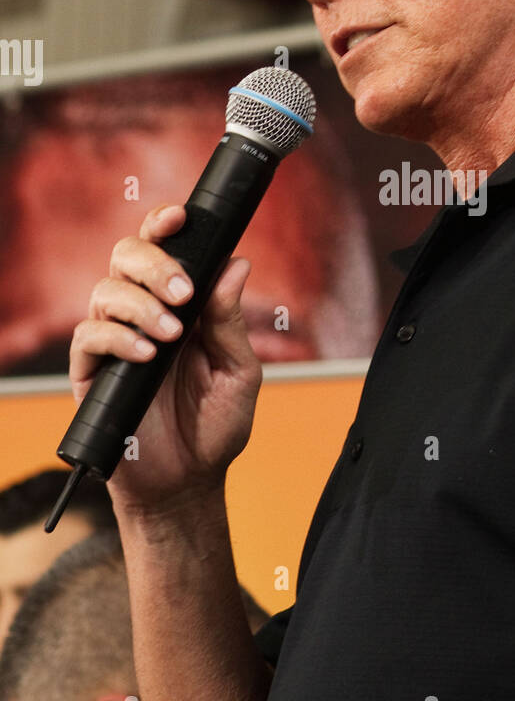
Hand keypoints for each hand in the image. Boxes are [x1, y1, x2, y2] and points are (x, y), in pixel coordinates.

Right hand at [69, 203, 262, 514]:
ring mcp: (115, 341)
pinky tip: (147, 355)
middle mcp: (143, 313)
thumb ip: (231, 321)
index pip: (164, 250)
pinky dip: (119, 338)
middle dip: (154, 263)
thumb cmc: (215, 427)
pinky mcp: (92, 372)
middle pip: (126, 256)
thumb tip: (237, 263)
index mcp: (181, 305)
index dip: (164, 225)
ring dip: (141, 304)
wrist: (189, 483)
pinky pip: (90, 337)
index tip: (180, 217)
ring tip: (172, 334)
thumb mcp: (238, 372)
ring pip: (106, 292)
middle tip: (184, 292)